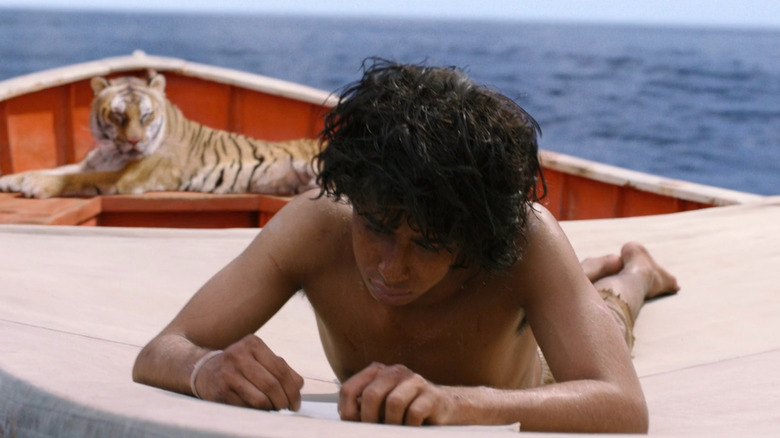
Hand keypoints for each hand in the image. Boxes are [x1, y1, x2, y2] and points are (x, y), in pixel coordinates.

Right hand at [192, 335, 303, 410]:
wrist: (203, 371)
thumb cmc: (240, 367)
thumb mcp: (259, 359)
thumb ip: (281, 369)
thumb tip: (298, 386)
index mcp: (253, 343)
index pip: (281, 369)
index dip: (293, 390)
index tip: (296, 403)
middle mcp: (239, 354)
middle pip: (272, 384)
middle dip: (284, 401)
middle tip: (286, 409)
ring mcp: (228, 372)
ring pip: (260, 398)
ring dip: (271, 408)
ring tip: (273, 409)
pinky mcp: (220, 391)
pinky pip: (246, 407)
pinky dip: (256, 412)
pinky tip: (256, 409)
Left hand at [338, 362, 457, 425]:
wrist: (443, 407)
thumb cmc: (404, 409)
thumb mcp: (379, 406)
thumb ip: (362, 407)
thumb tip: (347, 418)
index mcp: (377, 372)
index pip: (349, 388)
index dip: (347, 411)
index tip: (354, 425)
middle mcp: (395, 371)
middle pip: (371, 394)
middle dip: (369, 419)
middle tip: (374, 430)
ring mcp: (415, 381)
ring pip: (394, 402)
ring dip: (391, 423)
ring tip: (395, 429)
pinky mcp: (432, 395)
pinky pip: (414, 413)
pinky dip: (409, 426)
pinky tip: (411, 428)